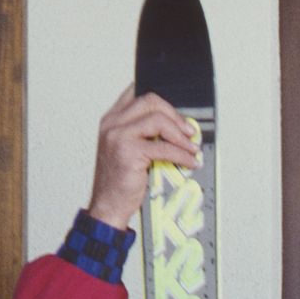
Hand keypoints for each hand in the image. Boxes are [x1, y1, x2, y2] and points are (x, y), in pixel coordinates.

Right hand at [87, 86, 200, 229]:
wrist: (108, 206)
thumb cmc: (119, 181)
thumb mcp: (127, 150)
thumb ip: (142, 134)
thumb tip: (173, 128)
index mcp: (111, 119)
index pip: (136, 92)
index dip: (161, 99)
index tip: (178, 113)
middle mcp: (112, 123)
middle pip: (150, 101)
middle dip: (175, 115)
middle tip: (189, 131)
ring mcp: (118, 135)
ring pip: (158, 119)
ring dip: (180, 134)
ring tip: (191, 147)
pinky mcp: (129, 151)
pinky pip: (163, 147)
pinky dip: (181, 154)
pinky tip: (189, 162)